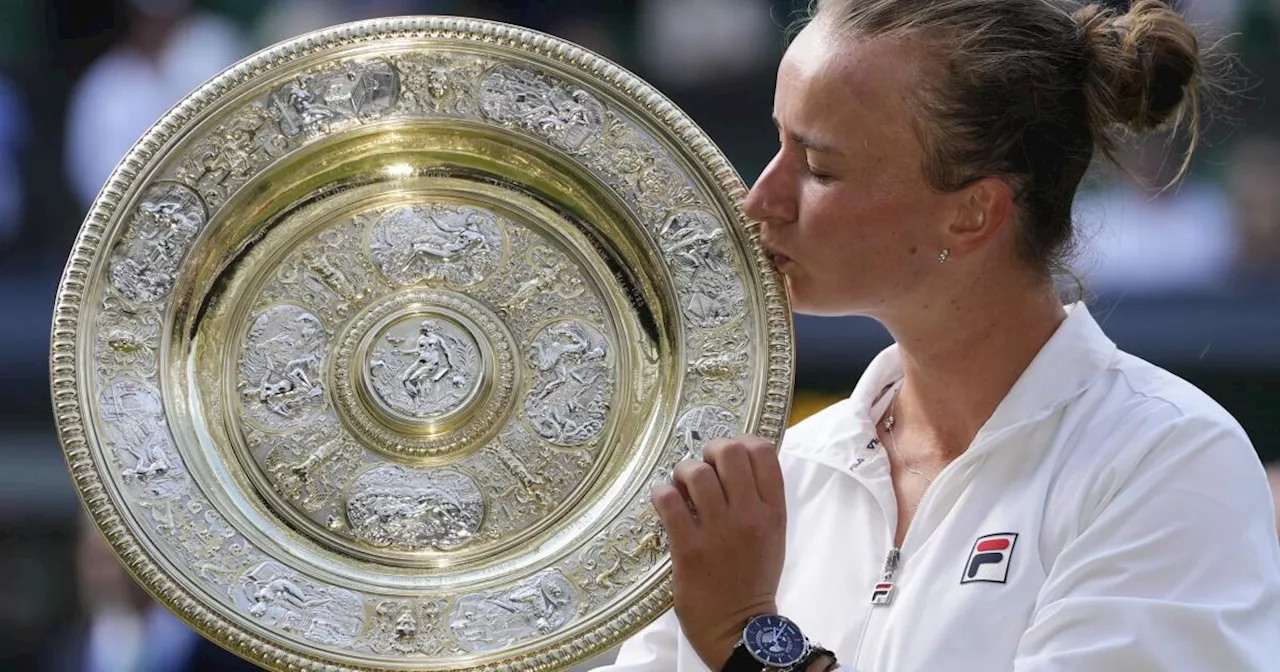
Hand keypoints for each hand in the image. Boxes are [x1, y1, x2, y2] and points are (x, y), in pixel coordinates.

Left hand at [651, 435, 787, 669]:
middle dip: (709, 451)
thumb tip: (735, 461)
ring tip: (681, 488)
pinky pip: (668, 500)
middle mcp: (748, 516)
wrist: (739, 627)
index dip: (740, 441)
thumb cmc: (753, 579)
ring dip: (682, 472)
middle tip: (702, 468)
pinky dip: (662, 493)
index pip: (762, 452)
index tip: (727, 454)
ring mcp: (718, 531)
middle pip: (729, 452)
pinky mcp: (688, 547)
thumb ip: (760, 500)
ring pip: (696, 472)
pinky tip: (666, 503)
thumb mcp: (773, 536)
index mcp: (773, 512)